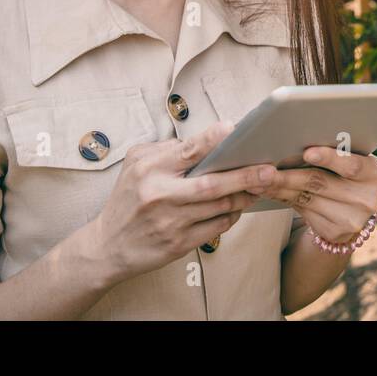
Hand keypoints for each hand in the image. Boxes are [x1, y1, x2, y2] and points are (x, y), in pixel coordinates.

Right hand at [93, 121, 277, 281]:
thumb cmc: (127, 199)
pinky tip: (239, 206)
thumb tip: (205, 139)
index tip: (235, 129)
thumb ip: (166, 150)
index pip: (188, 150)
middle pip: (212, 184)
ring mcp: (170, 221)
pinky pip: (216, 227)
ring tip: (261, 185)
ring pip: (219, 207)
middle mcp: (160, 194)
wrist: (107, 245)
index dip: (214, 139)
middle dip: (245, 176)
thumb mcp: (135, 165)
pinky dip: (232, 216)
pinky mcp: (178, 244)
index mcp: (150, 169)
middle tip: (269, 169)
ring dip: (244, 196)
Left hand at [254, 147, 376, 243]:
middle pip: (321, 183)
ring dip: (277, 187)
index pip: (352, 165)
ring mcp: (351, 219)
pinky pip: (301, 211)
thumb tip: (295, 134)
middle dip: (289, 174)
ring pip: (305, 198)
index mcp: (374, 173)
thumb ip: (335, 149)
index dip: (330, 158)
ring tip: (256, 178)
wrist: (353, 209)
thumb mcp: (349, 159)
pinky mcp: (334, 232)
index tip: (307, 151)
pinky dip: (281, 198)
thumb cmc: (345, 171)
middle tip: (263, 167)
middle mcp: (367, 199)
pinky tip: (265, 191)